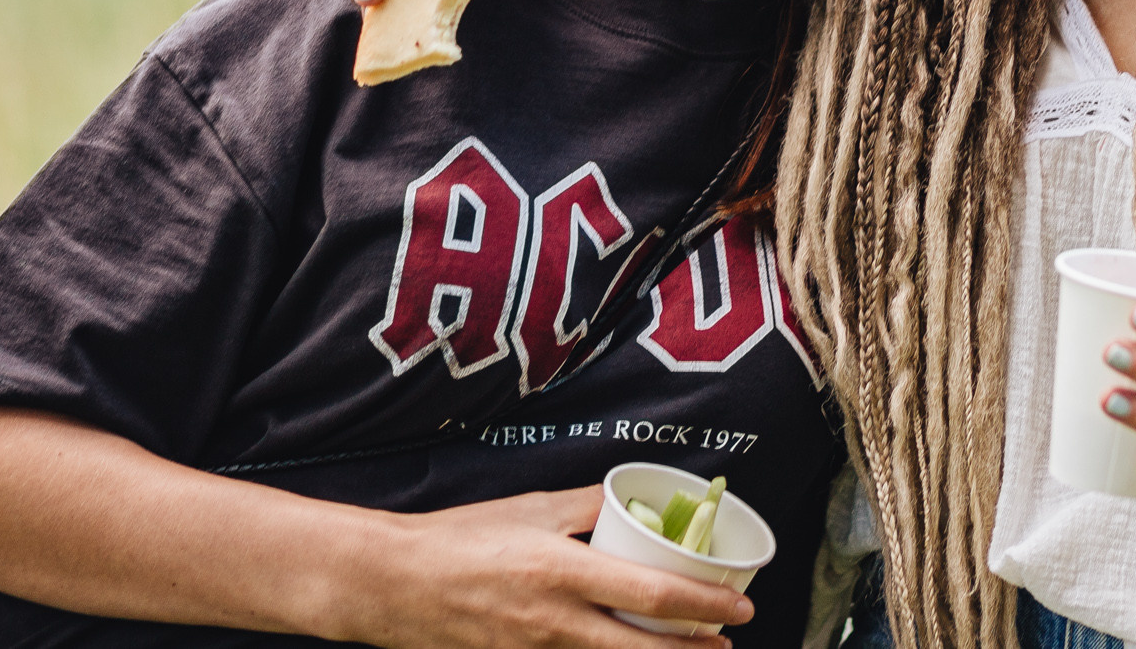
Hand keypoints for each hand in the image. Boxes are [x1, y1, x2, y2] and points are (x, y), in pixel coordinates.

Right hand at [355, 486, 751, 648]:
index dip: (703, 606)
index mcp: (562, 572)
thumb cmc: (462, 537)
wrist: (396, 584)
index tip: (739, 608)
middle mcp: (554, 621)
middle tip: (725, 645)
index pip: (650, 595)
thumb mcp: (532, 509)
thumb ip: (588, 507)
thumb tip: (634, 500)